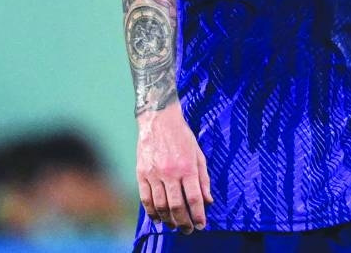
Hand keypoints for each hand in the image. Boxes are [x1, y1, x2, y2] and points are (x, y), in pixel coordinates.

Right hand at [136, 102, 212, 233]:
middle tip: (188, 230)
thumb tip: (208, 200)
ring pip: (160, 206)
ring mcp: (154, 174)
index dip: (198, 215)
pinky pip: (146, 199)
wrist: (159, 119)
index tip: (201, 225)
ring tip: (174, 226)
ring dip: (168, 220)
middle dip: (184, 222)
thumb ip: (203, 178)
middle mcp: (170, 173)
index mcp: (187, 167)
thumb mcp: (198, 154)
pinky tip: (158, 218)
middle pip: (177, 206)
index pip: (194, 198)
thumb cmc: (182, 136)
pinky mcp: (141, 174)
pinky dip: (152, 212)